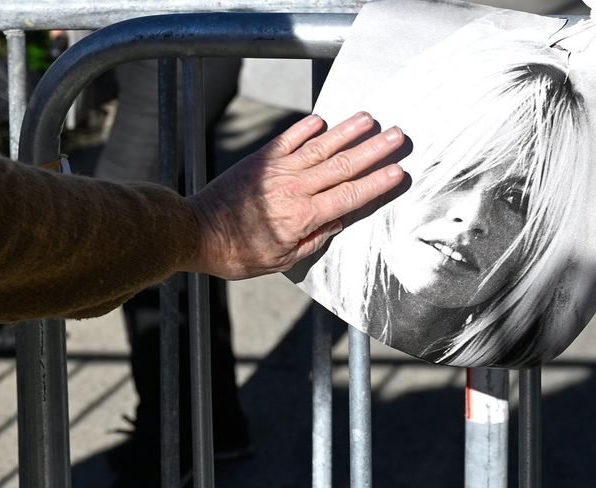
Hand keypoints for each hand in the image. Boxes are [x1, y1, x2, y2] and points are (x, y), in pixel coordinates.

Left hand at [185, 111, 405, 279]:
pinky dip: (306, 127)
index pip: (349, 195)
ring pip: (321, 147)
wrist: (197, 232)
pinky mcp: (261, 160)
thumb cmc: (238, 253)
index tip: (398, 171)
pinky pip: (289, 139)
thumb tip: (337, 221)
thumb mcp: (281, 260)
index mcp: (303, 217)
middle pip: (343, 165)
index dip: (376, 183)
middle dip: (374, 150)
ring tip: (369, 118)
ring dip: (347, 132)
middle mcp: (295, 189)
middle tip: (398, 136)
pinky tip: (322, 119)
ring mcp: (278, 170)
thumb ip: (313, 240)